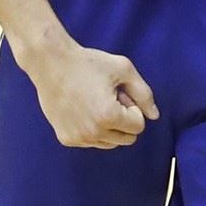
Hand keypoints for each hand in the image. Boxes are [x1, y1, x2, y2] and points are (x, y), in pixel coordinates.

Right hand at [25, 41, 159, 149]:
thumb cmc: (88, 63)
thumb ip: (144, 93)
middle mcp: (93, 133)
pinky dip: (94, 129)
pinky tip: (83, 107)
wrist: (51, 63)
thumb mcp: (123, 69)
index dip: (133, 107)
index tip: (120, 92)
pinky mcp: (66, 139)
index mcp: (109, 116)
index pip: (139, 126)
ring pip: (110, 143)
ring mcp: (78, 138)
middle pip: (127, 139)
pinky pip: (92, 142)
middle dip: (124, 119)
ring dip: (109, 126)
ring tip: (96, 102)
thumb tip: (155, 116)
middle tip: (109, 97)